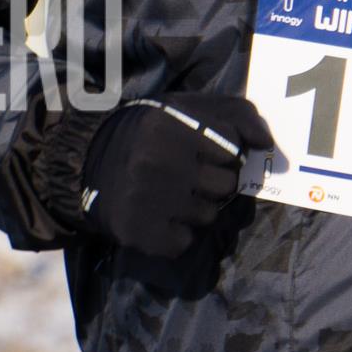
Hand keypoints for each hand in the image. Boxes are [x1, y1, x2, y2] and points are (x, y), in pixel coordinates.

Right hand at [77, 93, 274, 256]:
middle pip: (226, 186)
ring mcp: (145, 199)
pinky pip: (183, 242)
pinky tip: (156, 216)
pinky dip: (175, 235)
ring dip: (195, 209)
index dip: (223, 153)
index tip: (200, 151)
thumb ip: (236, 115)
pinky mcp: (137, 231)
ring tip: (167, 194)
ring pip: (208, 216)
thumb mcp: (189, 109)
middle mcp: (156, 161)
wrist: (85, 164)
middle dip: (212, 182)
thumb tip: (266, 143)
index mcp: (169, 125)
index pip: (233, 149)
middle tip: (184, 175)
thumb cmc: (150, 134)